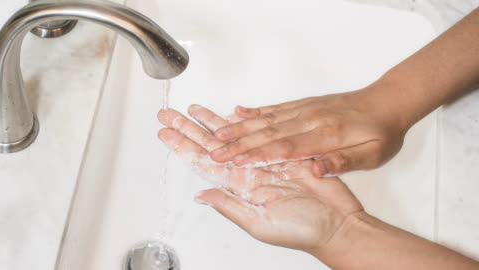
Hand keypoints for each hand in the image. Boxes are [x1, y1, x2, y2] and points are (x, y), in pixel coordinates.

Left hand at [157, 105, 362, 252]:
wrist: (336, 223)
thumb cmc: (302, 230)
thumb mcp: (260, 223)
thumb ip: (230, 207)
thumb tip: (201, 196)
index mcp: (238, 188)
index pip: (203, 162)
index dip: (183, 146)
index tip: (166, 132)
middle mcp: (247, 172)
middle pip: (210, 145)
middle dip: (189, 128)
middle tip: (170, 114)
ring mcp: (264, 160)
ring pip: (231, 135)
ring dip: (212, 121)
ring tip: (194, 108)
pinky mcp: (284, 152)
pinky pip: (258, 132)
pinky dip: (244, 122)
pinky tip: (231, 114)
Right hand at [207, 88, 408, 176]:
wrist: (388, 102)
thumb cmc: (382, 132)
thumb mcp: (373, 155)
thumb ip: (343, 162)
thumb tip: (317, 169)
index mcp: (327, 136)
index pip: (285, 148)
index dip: (258, 155)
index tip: (235, 163)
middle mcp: (311, 120)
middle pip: (268, 133)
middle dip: (239, 143)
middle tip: (215, 151)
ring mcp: (306, 110)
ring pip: (267, 119)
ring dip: (240, 127)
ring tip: (218, 133)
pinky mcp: (304, 104)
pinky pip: (276, 107)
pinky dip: (255, 111)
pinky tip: (239, 112)